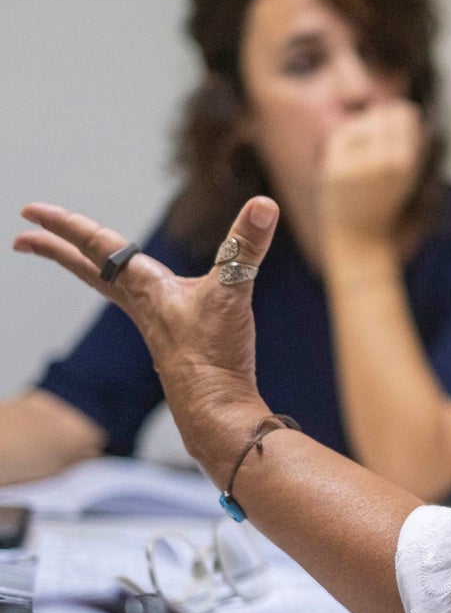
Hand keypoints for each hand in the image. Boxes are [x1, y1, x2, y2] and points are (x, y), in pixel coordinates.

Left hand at [13, 197, 279, 484]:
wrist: (214, 408)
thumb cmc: (213, 355)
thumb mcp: (232, 291)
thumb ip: (247, 246)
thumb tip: (265, 204)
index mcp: (147, 287)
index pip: (99, 246)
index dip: (65, 226)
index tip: (30, 211)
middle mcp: (142, 303)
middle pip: (90, 269)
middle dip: (57, 250)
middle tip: (23, 239)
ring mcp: (154, 323)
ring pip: (111, 286)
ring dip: (90, 267)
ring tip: (77, 256)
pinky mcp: (170, 340)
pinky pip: (138, 304)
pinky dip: (128, 288)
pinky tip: (142, 294)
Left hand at [318, 99, 424, 245]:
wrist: (361, 237)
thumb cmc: (384, 200)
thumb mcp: (406, 170)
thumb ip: (408, 140)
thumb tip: (403, 108)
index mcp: (408, 161)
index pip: (406, 113)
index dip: (396, 122)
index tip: (390, 144)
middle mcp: (387, 162)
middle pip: (383, 114)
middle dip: (376, 127)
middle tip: (373, 155)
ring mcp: (360, 166)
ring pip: (360, 123)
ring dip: (358, 136)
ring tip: (361, 165)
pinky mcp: (336, 170)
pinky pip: (340, 138)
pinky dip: (341, 149)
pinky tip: (345, 169)